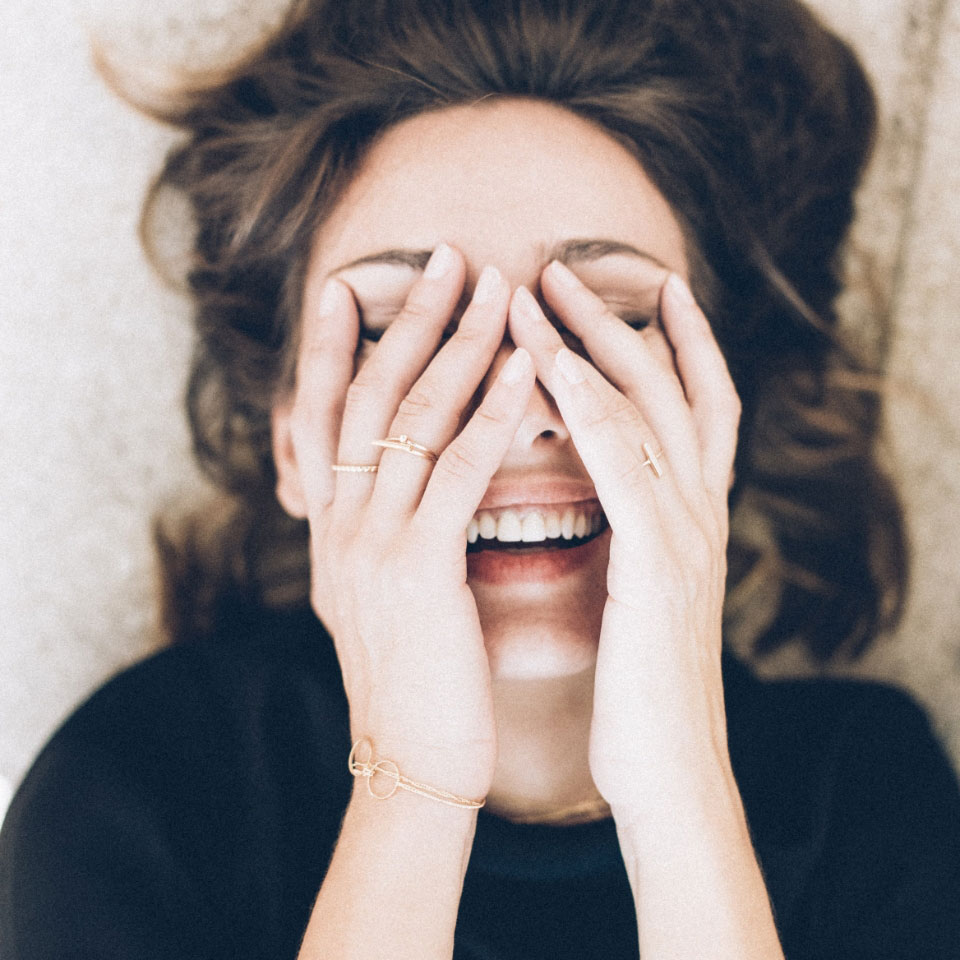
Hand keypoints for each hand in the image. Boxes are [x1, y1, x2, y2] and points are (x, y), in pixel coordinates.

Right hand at [276, 245, 534, 798]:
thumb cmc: (407, 677)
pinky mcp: (418, 568)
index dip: (325, 345)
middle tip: (446, 255)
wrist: (408, 762)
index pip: (318, 414)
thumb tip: (378, 491)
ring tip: (496, 285)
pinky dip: (491, 412)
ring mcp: (371, 542)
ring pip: (409, 418)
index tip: (346, 285)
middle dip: (405, 318)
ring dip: (456, 343)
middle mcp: (338, 522)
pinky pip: (456, 471)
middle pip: (364, 393)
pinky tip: (526, 366)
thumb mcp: (370, 595)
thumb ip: (371, 534)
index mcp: (329, 527)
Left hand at [507, 263, 740, 808]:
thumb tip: (605, 498)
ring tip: (539, 291)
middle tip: (564, 264)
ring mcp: (687, 532)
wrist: (669, 767)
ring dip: (591, 344)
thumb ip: (631, 536)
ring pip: (646, 412)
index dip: (675, 341)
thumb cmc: (638, 682)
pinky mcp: (659, 565)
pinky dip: (594, 413)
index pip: (694, 406)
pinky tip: (554, 370)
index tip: (644, 288)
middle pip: (666, 387)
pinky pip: (625, 469)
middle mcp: (698, 510)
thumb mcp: (638, 590)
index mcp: (689, 516)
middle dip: (617, 320)